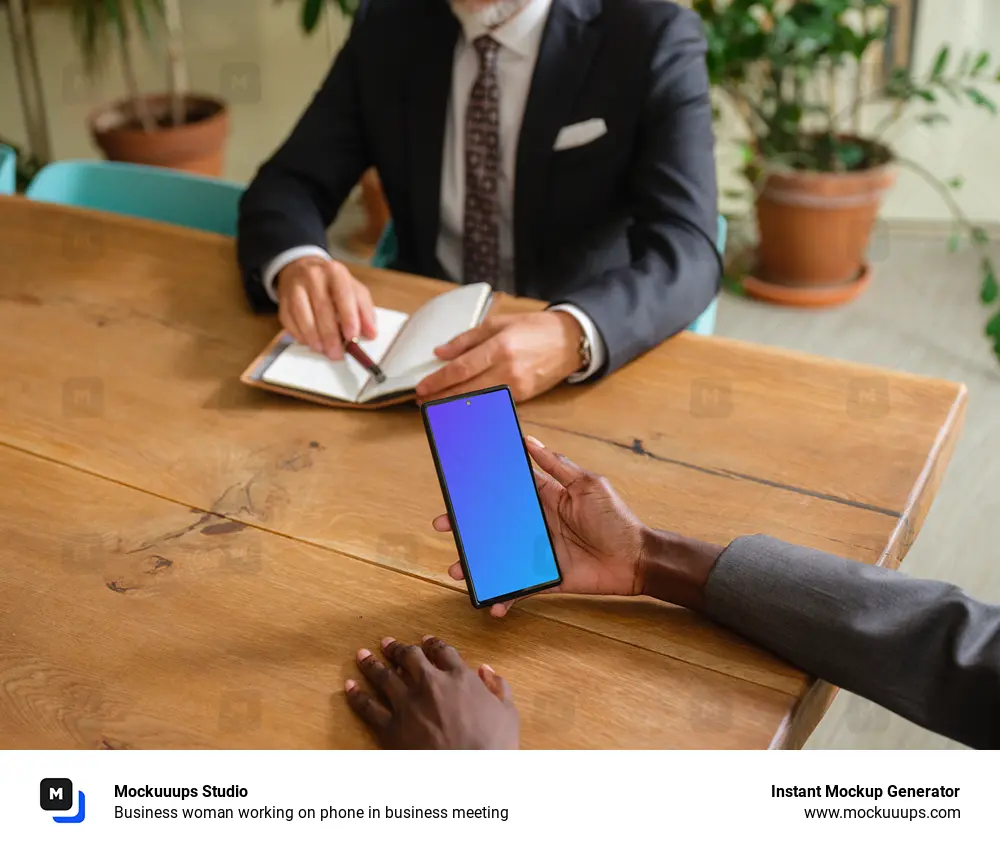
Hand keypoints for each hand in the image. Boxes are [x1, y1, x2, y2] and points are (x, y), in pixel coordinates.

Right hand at [276, 256, 376, 359]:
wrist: (302, 269)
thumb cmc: (333, 285)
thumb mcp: (354, 291)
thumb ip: (365, 311)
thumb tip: (371, 334)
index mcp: (335, 272)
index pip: (343, 294)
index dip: (348, 317)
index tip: (352, 336)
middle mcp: (313, 276)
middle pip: (322, 308)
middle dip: (331, 335)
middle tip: (337, 353)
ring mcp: (295, 288)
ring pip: (303, 316)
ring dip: (314, 338)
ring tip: (324, 350)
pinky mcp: (283, 301)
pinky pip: (290, 322)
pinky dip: (301, 336)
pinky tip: (311, 343)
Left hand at [344, 635, 518, 748]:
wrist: (470, 777)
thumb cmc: (494, 747)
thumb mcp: (508, 713)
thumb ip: (498, 686)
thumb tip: (486, 669)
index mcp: (459, 678)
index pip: (443, 651)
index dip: (433, 644)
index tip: (426, 641)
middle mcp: (430, 684)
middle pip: (409, 657)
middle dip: (397, 648)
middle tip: (387, 642)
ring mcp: (407, 705)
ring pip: (384, 676)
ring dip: (372, 663)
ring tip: (362, 655)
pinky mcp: (390, 728)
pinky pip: (368, 707)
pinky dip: (356, 695)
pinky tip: (349, 687)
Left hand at [415, 311, 583, 402]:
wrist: (570, 340)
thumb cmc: (535, 329)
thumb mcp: (499, 323)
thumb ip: (467, 339)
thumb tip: (441, 352)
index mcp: (500, 347)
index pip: (461, 369)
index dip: (438, 381)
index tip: (422, 388)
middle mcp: (508, 369)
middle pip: (466, 390)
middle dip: (441, 398)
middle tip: (423, 402)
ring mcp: (517, 386)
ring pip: (478, 401)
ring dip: (455, 406)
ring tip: (437, 406)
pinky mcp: (524, 396)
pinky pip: (493, 403)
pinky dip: (475, 407)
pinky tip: (462, 407)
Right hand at [433, 437, 646, 616]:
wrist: (637, 559)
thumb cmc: (616, 519)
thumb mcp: (588, 485)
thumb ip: (557, 465)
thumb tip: (529, 440)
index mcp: (545, 498)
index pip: (507, 490)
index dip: (483, 488)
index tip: (458, 486)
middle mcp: (537, 524)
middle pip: (495, 525)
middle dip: (467, 527)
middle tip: (443, 527)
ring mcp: (539, 552)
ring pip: (499, 557)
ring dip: (477, 564)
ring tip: (457, 570)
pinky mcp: (546, 577)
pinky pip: (520, 587)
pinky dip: (505, 596)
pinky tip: (491, 603)